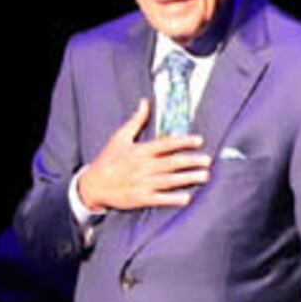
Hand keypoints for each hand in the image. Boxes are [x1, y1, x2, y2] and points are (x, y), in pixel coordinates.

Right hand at [72, 105, 208, 212]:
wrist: (92, 185)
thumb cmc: (108, 160)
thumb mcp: (119, 138)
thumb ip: (137, 121)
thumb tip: (145, 102)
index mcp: (139, 151)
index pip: (165, 145)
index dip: (183, 142)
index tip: (199, 140)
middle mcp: (142, 167)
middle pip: (171, 163)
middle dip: (190, 161)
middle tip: (208, 160)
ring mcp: (141, 183)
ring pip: (169, 180)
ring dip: (187, 178)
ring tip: (204, 175)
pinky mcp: (140, 198)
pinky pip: (160, 199)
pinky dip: (173, 198)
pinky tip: (187, 197)